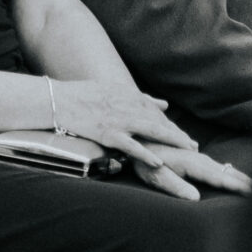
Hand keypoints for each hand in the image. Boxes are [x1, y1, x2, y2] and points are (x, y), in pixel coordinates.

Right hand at [44, 78, 249, 198]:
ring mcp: (118, 120)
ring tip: (186, 150)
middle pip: (158, 121)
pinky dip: (145, 153)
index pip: (155, 112)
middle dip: (177, 134)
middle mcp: (126, 106)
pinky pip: (130, 145)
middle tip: (194, 146)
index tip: (184, 136)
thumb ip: (140, 97)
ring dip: (170, 140)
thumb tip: (164, 104)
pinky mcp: (107, 133)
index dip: (171, 126)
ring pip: (151, 130)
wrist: (57, 101)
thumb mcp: (113, 89)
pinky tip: (158, 162)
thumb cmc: (81, 95)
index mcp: (127, 95)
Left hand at [129, 147, 251, 200]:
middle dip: (243, 181)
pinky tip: (228, 174)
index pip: (220, 178)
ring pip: (220, 167)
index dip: (238, 186)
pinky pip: (213, 165)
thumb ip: (175, 186)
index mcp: (193, 164)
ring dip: (236, 176)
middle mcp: (197, 157)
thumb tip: (196, 199)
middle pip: (225, 171)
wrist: (136, 137)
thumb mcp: (156, 175)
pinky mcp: (190, 155)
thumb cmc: (145, 161)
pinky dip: (226, 171)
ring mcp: (194, 155)